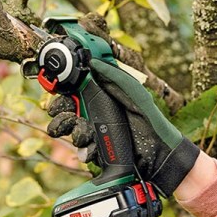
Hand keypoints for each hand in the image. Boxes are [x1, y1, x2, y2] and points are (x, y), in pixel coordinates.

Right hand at [46, 59, 198, 196]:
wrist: (159, 155)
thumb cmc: (150, 121)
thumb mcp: (135, 93)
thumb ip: (115, 75)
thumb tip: (94, 60)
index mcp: (103, 97)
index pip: (74, 91)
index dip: (64, 92)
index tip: (57, 91)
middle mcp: (96, 114)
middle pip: (66, 111)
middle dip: (62, 113)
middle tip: (66, 115)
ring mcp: (96, 133)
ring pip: (71, 131)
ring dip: (75, 132)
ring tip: (87, 133)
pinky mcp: (98, 151)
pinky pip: (82, 150)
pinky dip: (87, 149)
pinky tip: (96, 148)